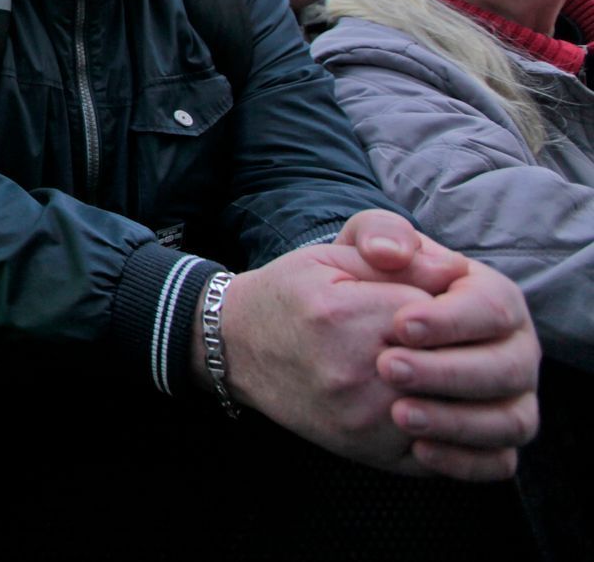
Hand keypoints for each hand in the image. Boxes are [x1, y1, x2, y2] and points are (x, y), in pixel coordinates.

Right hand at [218, 214, 538, 480]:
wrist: (239, 349)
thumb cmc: (293, 295)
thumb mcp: (333, 254)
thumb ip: (394, 249)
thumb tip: (453, 270)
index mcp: (347, 314)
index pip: (440, 310)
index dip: (446, 303)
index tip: (430, 300)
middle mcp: (354, 371)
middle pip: (454, 362)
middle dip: (460, 346)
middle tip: (443, 336)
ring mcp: (364, 419)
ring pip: (455, 408)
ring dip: (461, 388)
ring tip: (446, 367)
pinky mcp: (370, 452)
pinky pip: (442, 449)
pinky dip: (453, 428)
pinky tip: (441, 402)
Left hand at [336, 212, 540, 479]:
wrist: (336, 334)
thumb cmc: (362, 281)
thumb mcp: (363, 246)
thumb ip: (380, 234)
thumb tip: (392, 251)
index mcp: (492, 298)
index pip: (492, 308)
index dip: (450, 319)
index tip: (400, 324)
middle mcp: (512, 349)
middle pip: (507, 368)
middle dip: (449, 372)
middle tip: (388, 367)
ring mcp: (508, 397)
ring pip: (510, 421)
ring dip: (458, 422)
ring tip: (399, 413)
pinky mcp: (490, 440)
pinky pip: (498, 462)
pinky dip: (466, 461)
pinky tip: (420, 451)